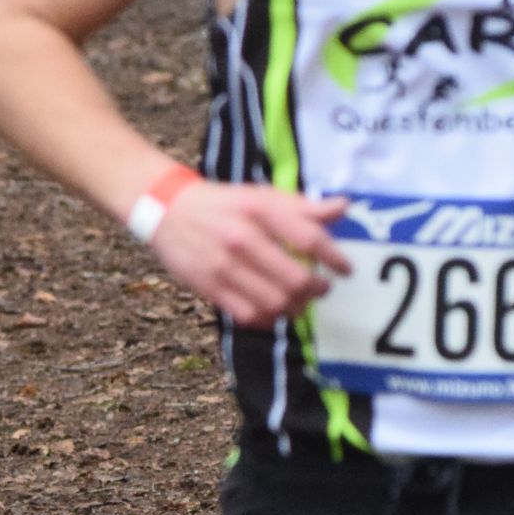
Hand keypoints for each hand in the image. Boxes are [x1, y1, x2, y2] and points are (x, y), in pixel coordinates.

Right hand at [150, 181, 350, 326]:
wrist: (168, 209)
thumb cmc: (225, 204)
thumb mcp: (263, 195)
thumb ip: (303, 206)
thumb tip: (344, 207)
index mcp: (259, 210)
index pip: (308, 238)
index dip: (334, 258)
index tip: (345, 270)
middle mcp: (242, 238)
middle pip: (295, 279)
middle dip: (317, 289)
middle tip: (322, 288)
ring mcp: (224, 266)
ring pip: (274, 303)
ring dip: (296, 308)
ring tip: (301, 302)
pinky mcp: (210, 287)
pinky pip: (249, 316)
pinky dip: (270, 319)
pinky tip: (276, 310)